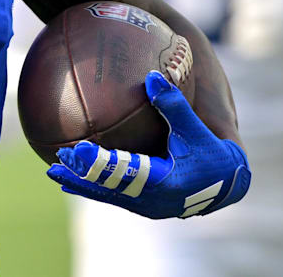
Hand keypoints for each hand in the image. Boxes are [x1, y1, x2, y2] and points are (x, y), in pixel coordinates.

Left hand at [46, 71, 249, 218]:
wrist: (227, 184)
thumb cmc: (211, 152)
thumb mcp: (195, 129)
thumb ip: (174, 104)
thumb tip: (152, 76)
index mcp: (166, 182)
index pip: (126, 173)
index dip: (100, 163)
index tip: (76, 149)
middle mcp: (154, 200)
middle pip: (111, 188)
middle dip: (83, 175)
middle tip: (57, 162)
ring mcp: (148, 206)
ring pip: (109, 195)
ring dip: (82, 184)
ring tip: (55, 173)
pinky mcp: (144, 205)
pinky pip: (114, 196)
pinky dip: (94, 188)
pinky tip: (72, 182)